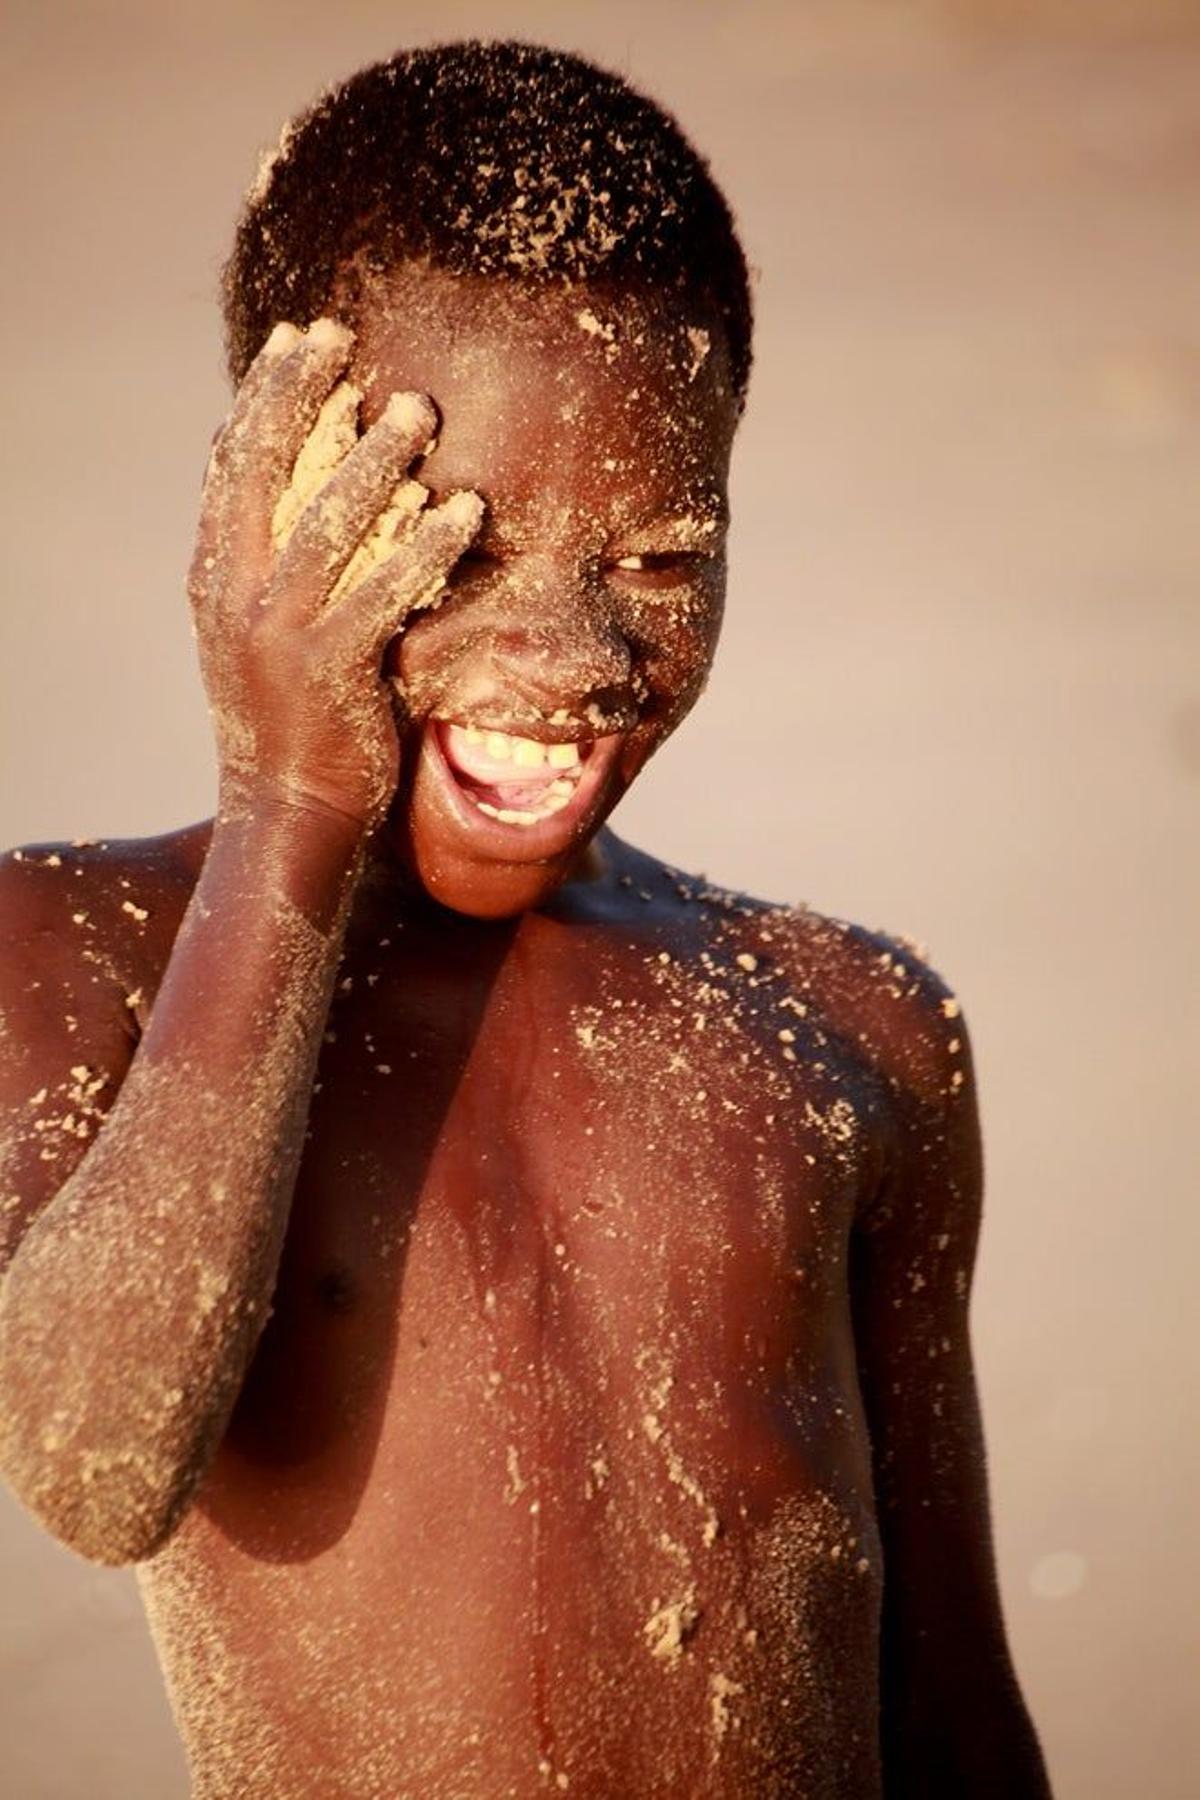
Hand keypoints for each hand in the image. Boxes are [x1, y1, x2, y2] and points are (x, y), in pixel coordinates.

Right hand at [190, 317, 481, 833]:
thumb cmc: (290, 720)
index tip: (300, 340)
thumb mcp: (262, 633)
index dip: (265, 397)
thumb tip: (312, 492)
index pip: (232, 466)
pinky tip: (466, 511)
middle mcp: (236, 596)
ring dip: (375, 461)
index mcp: (216, 578)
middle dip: (306, 399)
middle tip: (348, 340)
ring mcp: (280, 633)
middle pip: (267, 474)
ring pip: (327, 524)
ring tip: (417, 411)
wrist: (291, 811)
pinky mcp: (332, 669)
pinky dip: (425, 546)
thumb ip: (278, 567)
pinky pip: (383, 591)